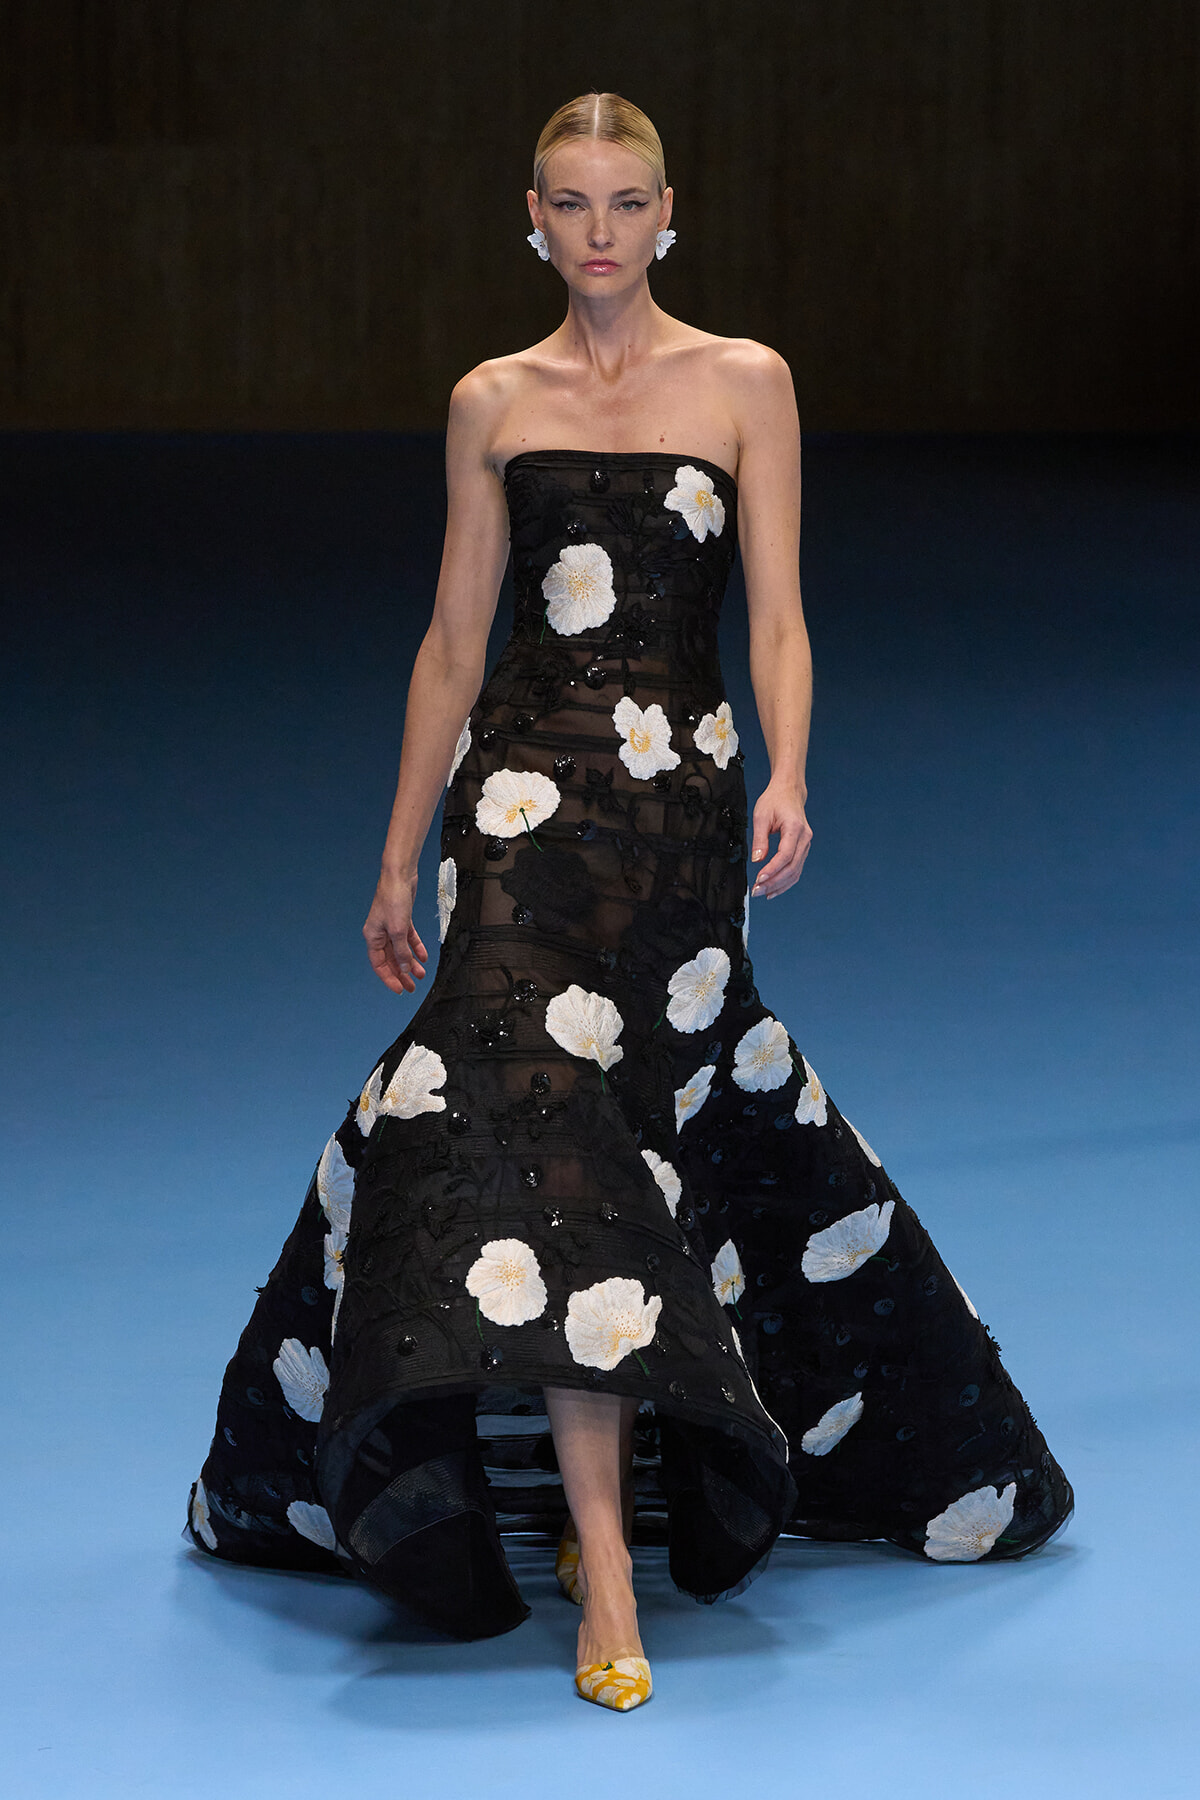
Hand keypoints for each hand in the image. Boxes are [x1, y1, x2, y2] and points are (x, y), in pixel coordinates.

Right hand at [362, 870, 428, 994]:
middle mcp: (380, 933)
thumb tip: (404, 969)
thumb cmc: (393, 899)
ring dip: (411, 963)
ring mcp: (391, 926)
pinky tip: (423, 957)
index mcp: (372, 937)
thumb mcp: (398, 930)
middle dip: (401, 974)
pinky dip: (416, 948)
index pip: (380, 965)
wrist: (399, 875)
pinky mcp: (402, 919)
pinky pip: (409, 939)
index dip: (389, 979)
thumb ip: (401, 952)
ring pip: (401, 950)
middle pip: (391, 960)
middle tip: (411, 987)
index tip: (399, 990)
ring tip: (421, 975)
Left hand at [750, 781, 811, 898]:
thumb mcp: (761, 816)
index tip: (759, 879)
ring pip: (796, 871)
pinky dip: (785, 880)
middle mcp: (805, 838)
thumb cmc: (775, 800)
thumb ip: (759, 839)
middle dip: (774, 882)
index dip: (773, 869)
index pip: (786, 855)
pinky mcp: (803, 848)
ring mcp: (806, 844)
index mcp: (795, 828)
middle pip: (792, 867)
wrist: (789, 791)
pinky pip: (796, 868)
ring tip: (763, 893)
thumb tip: (757, 860)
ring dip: (780, 885)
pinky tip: (773, 888)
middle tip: (757, 890)